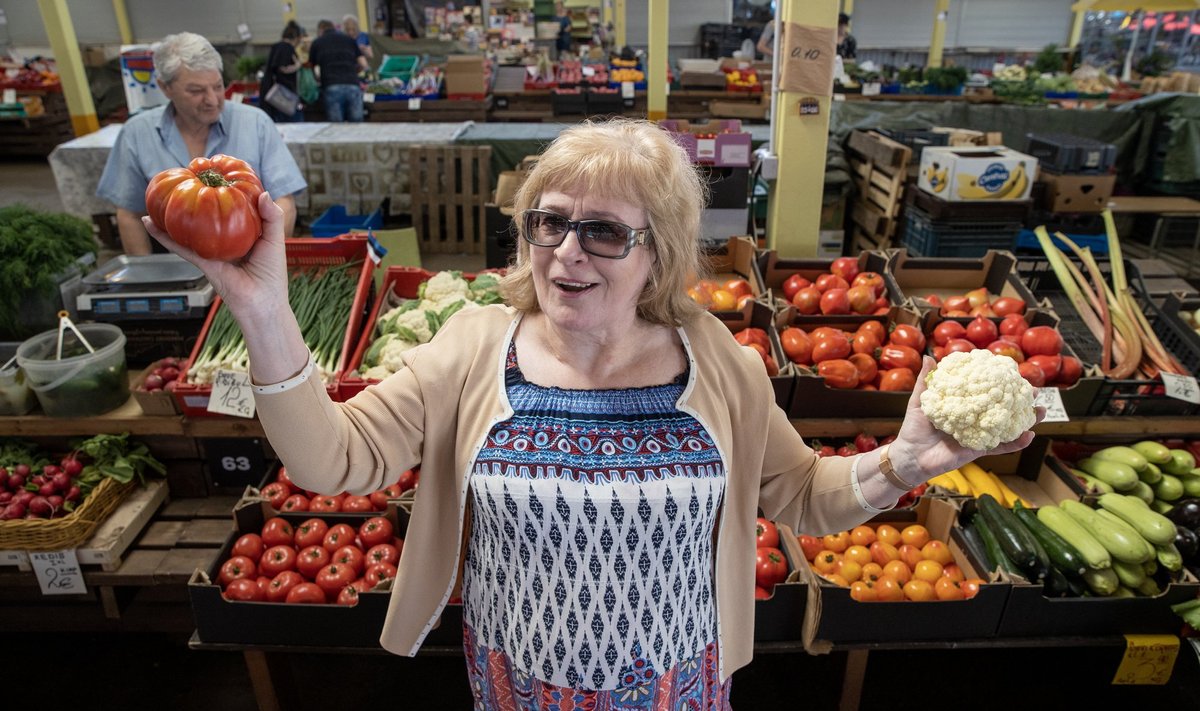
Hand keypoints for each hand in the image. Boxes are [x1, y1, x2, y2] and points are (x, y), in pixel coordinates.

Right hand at [142, 192, 289, 320]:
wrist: (262, 304)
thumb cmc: (272, 274)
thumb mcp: (276, 239)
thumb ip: (272, 216)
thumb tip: (263, 193)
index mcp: (242, 233)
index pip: (229, 208)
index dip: (221, 192)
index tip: (212, 176)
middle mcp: (223, 240)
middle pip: (204, 217)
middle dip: (192, 201)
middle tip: (182, 182)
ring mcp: (211, 250)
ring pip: (187, 230)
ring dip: (171, 216)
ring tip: (156, 199)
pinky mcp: (202, 262)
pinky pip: (180, 247)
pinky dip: (164, 236)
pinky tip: (151, 223)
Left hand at [890, 356, 1045, 482]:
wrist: (911, 456)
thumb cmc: (914, 428)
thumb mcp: (920, 401)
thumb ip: (926, 380)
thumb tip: (929, 356)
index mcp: (963, 405)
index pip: (985, 392)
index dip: (1000, 384)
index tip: (1014, 373)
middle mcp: (974, 418)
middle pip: (1002, 408)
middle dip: (1020, 400)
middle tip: (1035, 391)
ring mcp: (978, 434)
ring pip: (1007, 426)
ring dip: (1026, 420)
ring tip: (1041, 411)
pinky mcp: (979, 449)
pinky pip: (1001, 446)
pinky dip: (1016, 443)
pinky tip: (1029, 435)